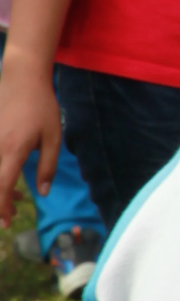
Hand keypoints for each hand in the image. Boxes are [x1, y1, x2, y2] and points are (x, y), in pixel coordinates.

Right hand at [0, 55, 61, 206]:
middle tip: (10, 214)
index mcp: (13, 149)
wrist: (22, 78)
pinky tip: (6, 175)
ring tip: (12, 196)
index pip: (1, 186)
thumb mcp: (53, 137)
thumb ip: (48, 166)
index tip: (7, 222)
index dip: (1, 207)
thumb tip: (42, 192)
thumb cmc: (41, 107)